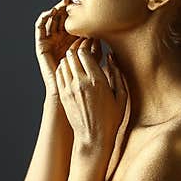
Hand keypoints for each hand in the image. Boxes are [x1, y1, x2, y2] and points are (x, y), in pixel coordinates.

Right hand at [35, 0, 98, 99]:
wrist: (68, 94)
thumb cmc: (83, 81)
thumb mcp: (92, 59)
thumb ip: (96, 47)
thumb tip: (101, 32)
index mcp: (72, 41)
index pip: (74, 21)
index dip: (78, 10)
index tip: (87, 0)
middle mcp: (60, 39)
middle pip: (62, 17)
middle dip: (67, 7)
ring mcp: (50, 42)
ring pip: (52, 19)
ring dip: (56, 9)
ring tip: (63, 2)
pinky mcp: (41, 45)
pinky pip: (39, 28)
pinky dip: (44, 17)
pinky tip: (52, 11)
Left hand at [55, 38, 126, 153]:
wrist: (93, 138)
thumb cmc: (111, 118)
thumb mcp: (121, 96)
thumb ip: (117, 74)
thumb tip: (111, 56)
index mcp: (97, 81)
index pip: (85, 52)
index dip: (88, 43)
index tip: (92, 41)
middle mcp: (80, 83)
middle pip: (72, 54)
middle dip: (77, 46)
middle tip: (84, 44)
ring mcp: (69, 89)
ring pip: (64, 63)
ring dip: (70, 56)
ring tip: (78, 55)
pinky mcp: (63, 95)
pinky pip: (59, 73)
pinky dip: (64, 66)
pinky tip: (71, 67)